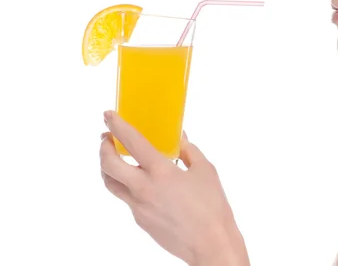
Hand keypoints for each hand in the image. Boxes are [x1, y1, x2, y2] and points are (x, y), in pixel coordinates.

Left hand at [99, 110, 249, 265]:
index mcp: (161, 172)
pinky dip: (129, 185)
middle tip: (107, 138)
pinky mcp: (140, 220)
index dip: (117, 125)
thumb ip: (190, 151)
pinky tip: (143, 183)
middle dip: (103, 148)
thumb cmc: (212, 207)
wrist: (210, 244)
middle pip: (108, 165)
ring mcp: (138, 206)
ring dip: (108, 167)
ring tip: (115, 158)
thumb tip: (180, 139)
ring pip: (111, 183)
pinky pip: (127, 199)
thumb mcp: (205, 171)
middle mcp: (144, 188)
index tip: (108, 115)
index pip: (131, 142)